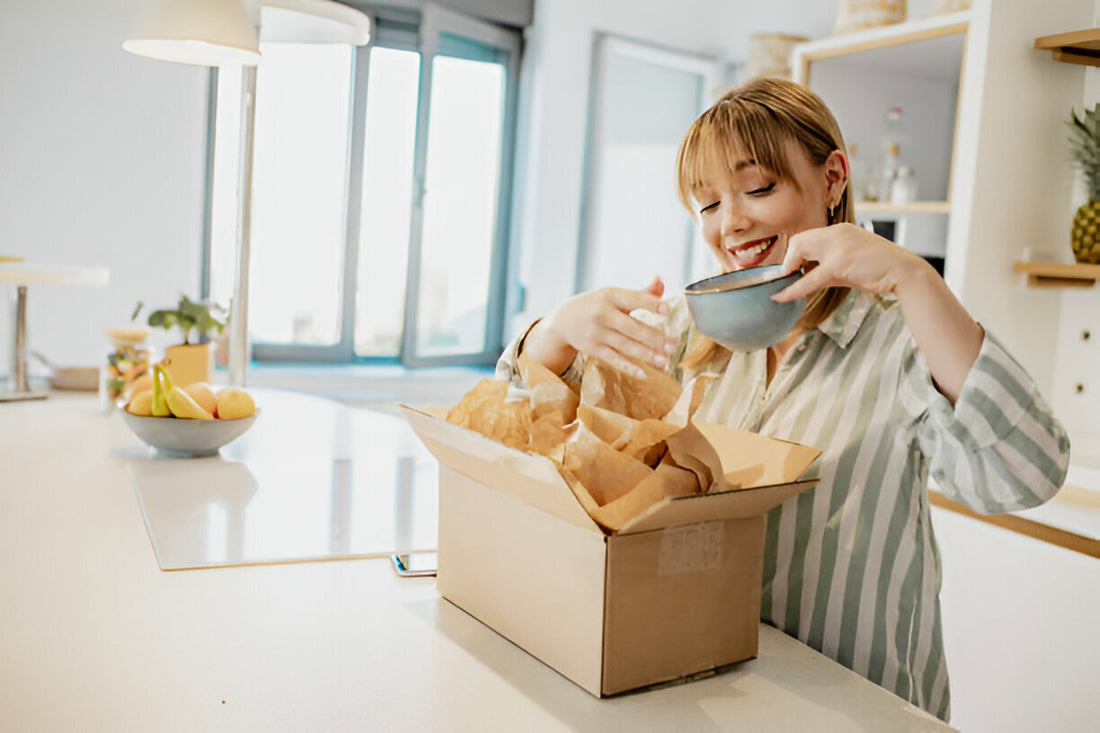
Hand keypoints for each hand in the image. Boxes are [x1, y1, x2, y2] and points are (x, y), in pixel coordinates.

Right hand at [529, 276, 677, 378]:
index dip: (651, 304)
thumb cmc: (596, 305)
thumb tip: (661, 281)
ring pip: (625, 345)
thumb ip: (641, 292)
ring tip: (664, 360)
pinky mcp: (594, 349)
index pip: (634, 299)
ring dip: (646, 354)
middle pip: (631, 327)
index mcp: (611, 296)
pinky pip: (613, 359)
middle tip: (673, 345)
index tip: (668, 309)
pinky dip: (628, 367)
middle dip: (653, 337)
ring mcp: (597, 333)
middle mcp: (603, 314)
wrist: (563, 320)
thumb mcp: (614, 295)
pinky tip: (643, 374)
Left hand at [772, 223, 928, 301]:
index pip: (808, 237)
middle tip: (786, 276)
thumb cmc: (879, 270)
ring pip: (800, 251)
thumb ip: (828, 266)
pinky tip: (781, 297)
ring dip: (787, 270)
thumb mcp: (850, 263)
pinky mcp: (839, 263)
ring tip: (781, 287)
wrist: (904, 272)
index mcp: (841, 230)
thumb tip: (806, 276)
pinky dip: (793, 289)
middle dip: (789, 260)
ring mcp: (838, 246)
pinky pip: (809, 278)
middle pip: (799, 240)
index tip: (792, 269)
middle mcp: (838, 232)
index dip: (795, 253)